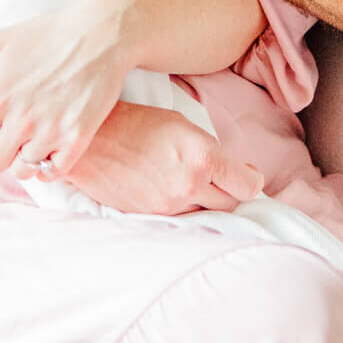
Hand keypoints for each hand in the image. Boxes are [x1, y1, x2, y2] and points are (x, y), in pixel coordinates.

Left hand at [0, 0, 142, 177]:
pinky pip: (53, 172)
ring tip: (31, 138)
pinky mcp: (78, 137)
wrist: (101, 33)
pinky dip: (48, 166)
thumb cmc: (47, 34)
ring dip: (23, 158)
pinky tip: (49, 147)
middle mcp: (22, 118)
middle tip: (10, 132)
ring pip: (23, 170)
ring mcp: (51, 130)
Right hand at [60, 102, 263, 214]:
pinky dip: (180, 207)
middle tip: (220, 178)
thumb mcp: (182, 125)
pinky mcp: (150, 217)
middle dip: (229, 191)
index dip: (251, 180)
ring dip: (204, 200)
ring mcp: (169, 206)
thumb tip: (229, 169)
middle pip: (230, 204)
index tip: (248, 174)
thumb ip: (209, 150)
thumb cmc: (136, 124)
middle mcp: (189, 185)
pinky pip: (179, 218)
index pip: (246, 186)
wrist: (91, 142)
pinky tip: (168, 189)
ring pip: (204, 213)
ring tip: (188, 180)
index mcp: (202, 157)